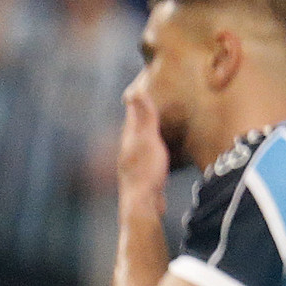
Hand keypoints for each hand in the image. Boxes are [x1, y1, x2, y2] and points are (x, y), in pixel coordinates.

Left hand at [118, 76, 169, 217]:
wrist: (142, 203)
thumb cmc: (146, 170)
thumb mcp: (147, 140)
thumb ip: (143, 117)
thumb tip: (135, 90)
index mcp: (129, 136)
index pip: (132, 110)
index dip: (138, 96)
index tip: (143, 82)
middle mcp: (128, 147)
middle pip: (135, 124)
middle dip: (141, 112)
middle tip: (150, 99)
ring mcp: (134, 161)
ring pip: (140, 140)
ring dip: (147, 130)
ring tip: (156, 123)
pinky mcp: (142, 174)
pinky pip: (147, 154)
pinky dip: (152, 147)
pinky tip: (157, 152)